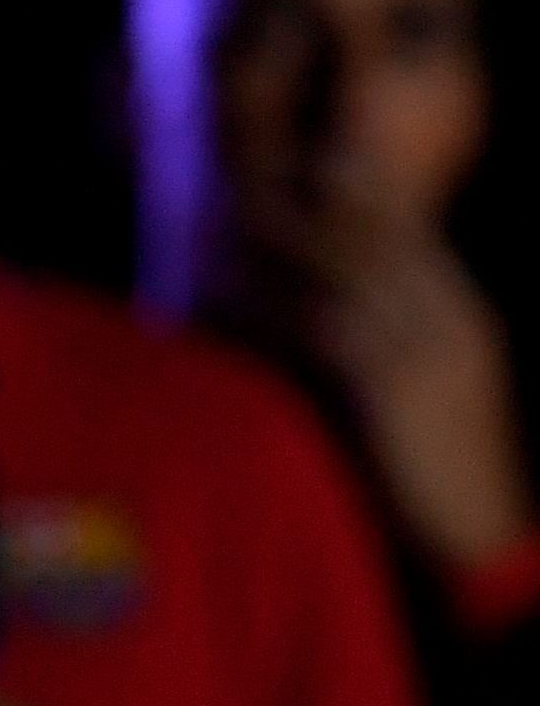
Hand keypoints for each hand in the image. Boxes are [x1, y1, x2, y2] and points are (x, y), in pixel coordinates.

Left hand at [244, 194, 533, 572]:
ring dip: (283, 245)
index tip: (299, 167)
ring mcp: (428, 348)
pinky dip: (278, 305)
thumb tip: (316, 319)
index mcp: (462, 316)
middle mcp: (451, 319)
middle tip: (248, 182)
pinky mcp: (398, 384)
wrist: (479, 538)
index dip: (353, 196)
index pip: (406, 233)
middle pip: (375, 238)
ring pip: (348, 271)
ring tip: (227, 223)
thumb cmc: (434, 478)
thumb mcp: (414, 399)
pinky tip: (231, 295)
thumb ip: (377, 353)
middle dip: (311, 207)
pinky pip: (329, 326)